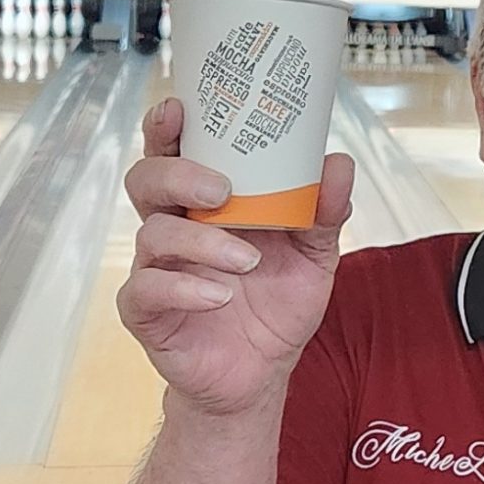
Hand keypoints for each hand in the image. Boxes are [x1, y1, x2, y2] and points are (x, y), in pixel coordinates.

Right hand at [117, 97, 355, 416]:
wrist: (260, 376)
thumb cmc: (276, 306)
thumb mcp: (313, 257)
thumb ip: (323, 213)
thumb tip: (339, 163)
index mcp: (203, 204)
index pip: (175, 152)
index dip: (167, 126)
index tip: (181, 107)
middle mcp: (171, 227)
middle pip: (146, 180)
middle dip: (177, 174)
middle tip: (221, 189)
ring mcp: (153, 269)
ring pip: (153, 234)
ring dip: (202, 243)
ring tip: (246, 262)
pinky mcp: (145, 312)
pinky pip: (147, 289)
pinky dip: (185, 288)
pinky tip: (220, 297)